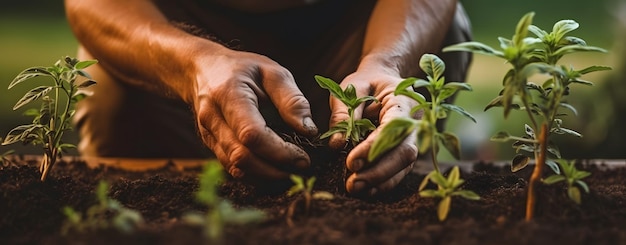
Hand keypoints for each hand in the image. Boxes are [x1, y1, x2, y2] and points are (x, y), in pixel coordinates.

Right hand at [193, 49, 317, 182]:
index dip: (279, 152)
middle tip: (302, 168)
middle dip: (275, 170)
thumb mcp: (272, 72)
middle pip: (242, 157)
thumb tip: (309, 131)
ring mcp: (208, 134)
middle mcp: (213, 117)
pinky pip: (232, 168)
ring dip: (266, 176)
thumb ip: (292, 100)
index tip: (303, 157)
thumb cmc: (243, 69)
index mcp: (228, 94)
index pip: (252, 134)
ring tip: (291, 171)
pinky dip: (255, 174)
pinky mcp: (211, 145)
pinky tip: (274, 169)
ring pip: (236, 167)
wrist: (203, 70)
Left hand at [328, 69, 418, 195]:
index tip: (351, 161)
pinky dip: (384, 182)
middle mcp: (414, 123)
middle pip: (404, 153)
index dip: (373, 148)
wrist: (383, 80)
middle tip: (352, 184)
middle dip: (379, 171)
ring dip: (380, 181)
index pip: (392, 129)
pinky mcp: (405, 151)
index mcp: (402, 102)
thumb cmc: (366, 83)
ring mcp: (413, 139)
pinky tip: (366, 190)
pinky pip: (399, 170)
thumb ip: (343, 113)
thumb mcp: (351, 89)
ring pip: (404, 166)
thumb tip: (336, 144)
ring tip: (355, 189)